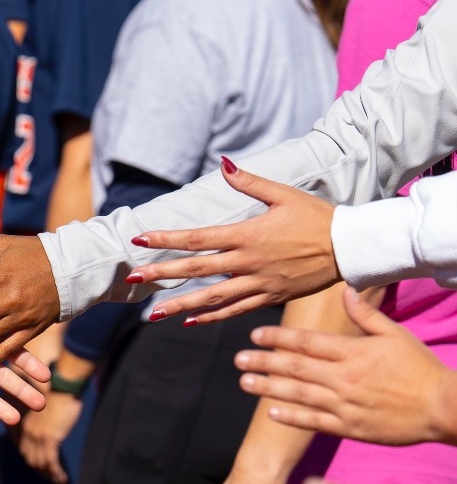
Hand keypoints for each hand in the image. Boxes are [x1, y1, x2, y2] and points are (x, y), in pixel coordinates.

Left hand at [17, 390, 81, 483]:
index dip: (28, 455)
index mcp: (21, 420)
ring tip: (58, 481)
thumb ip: (38, 415)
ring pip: (38, 463)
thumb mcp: (41, 402)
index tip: (36, 464)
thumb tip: (47, 424)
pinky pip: (50, 462)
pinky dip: (56, 473)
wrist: (62, 384)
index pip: (19, 443)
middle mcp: (24, 430)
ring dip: (48, 475)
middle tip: (50, 477)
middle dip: (39, 469)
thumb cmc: (54, 388)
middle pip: (29, 456)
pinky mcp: (48, 438)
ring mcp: (35, 435)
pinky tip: (62, 480)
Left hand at [127, 159, 338, 323]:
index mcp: (248, 236)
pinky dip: (213, 316)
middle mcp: (249, 262)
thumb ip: (250, 182)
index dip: (167, 240)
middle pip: (197, 270)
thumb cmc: (318, 217)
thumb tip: (224, 163)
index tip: (139, 240)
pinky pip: (237, 309)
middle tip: (133, 279)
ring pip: (213, 297)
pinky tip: (192, 321)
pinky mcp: (272, 297)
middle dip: (162, 274)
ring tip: (153, 313)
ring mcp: (260, 283)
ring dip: (182, 305)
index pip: (197, 239)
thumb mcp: (284, 195)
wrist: (351, 248)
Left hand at [235, 287, 456, 445]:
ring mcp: (345, 404)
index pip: (307, 342)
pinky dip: (292, 416)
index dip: (278, 337)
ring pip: (298, 394)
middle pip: (295, 367)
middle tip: (237, 358)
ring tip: (244, 381)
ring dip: (268, 387)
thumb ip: (366, 314)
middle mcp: (344, 378)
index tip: (255, 335)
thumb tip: (345, 290)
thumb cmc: (421, 368)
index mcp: (353, 353)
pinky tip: (272, 411)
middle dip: (263, 361)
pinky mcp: (351, 428)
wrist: (444, 408)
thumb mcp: (396, 334)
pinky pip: (315, 421)